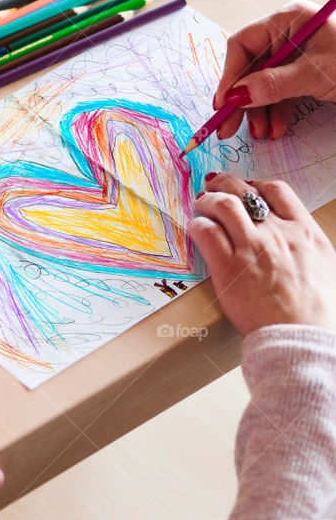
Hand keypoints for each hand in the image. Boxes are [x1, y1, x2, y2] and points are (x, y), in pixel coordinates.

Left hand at [189, 174, 335, 335]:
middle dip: (226, 184)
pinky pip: (206, 232)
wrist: (302, 335)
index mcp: (304, 232)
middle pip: (245, 192)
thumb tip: (299, 244)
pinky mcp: (228, 266)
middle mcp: (277, 233)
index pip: (277, 191)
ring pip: (223, 205)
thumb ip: (307, 248)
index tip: (247, 187)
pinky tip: (196, 228)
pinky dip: (197, 225)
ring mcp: (252, 248)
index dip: (257, 184)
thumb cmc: (317, 312)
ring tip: (200, 204)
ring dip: (208, 201)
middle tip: (214, 186)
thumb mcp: (325, 268)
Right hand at [213, 0, 335, 141]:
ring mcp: (296, 54)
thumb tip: (236, 96)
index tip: (222, 105)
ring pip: (264, 83)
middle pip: (250, 67)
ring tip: (262, 135)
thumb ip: (273, 84)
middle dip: (241, 100)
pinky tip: (277, 129)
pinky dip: (277, 111)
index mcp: (289, 19)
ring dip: (259, 111)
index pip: (243, 44)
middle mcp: (288, 34)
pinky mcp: (306, 73)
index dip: (229, 76)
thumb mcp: (315, 74)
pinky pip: (281, 91)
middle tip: (227, 129)